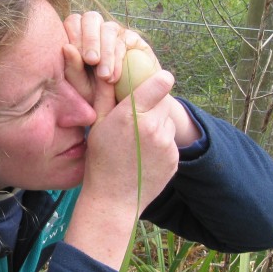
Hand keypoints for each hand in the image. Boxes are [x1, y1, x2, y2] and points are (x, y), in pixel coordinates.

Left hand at [63, 12, 157, 102]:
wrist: (121, 105)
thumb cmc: (95, 94)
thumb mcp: (80, 85)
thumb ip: (72, 67)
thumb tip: (66, 47)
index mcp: (79, 35)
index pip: (73, 21)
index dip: (75, 35)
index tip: (79, 58)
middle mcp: (97, 30)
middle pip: (91, 18)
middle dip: (90, 39)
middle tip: (91, 61)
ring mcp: (116, 33)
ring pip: (109, 28)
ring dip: (106, 52)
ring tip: (104, 76)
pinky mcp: (133, 39)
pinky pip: (125, 41)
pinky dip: (118, 59)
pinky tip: (114, 77)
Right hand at [79, 67, 180, 216]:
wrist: (113, 200)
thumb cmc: (100, 161)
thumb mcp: (97, 125)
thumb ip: (105, 95)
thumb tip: (109, 71)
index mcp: (132, 115)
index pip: (160, 83)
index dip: (160, 80)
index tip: (157, 81)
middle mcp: (154, 128)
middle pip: (164, 102)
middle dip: (154, 106)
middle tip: (137, 118)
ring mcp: (167, 145)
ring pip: (168, 123)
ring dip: (158, 126)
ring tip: (138, 143)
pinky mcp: (175, 160)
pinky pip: (171, 143)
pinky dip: (161, 145)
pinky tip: (144, 157)